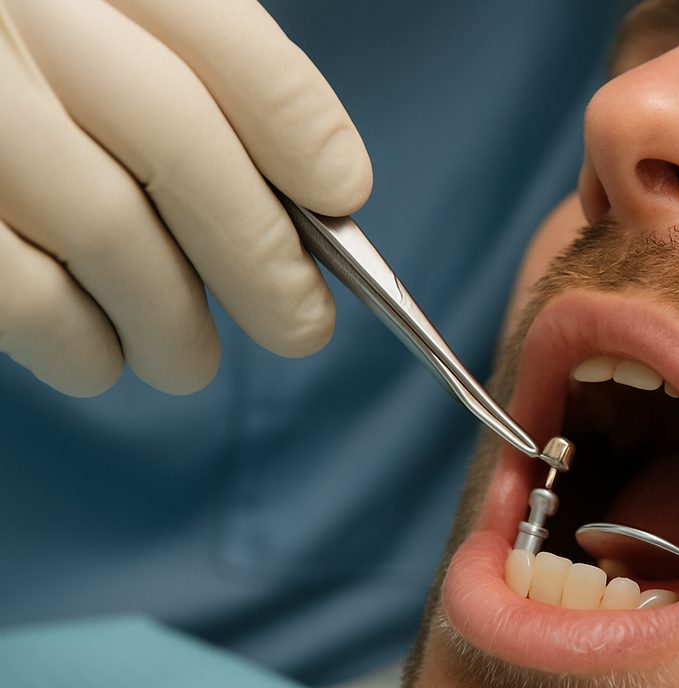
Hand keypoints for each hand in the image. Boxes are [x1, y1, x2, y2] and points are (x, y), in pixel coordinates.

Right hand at [0, 0, 371, 395]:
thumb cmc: (30, 72)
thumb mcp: (105, 33)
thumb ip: (193, 84)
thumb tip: (314, 202)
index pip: (216, 38)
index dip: (296, 125)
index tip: (343, 198)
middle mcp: (17, 18)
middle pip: (177, 143)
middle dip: (260, 258)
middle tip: (301, 327)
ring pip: (106, 231)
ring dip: (174, 322)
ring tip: (189, 359)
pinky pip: (21, 296)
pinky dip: (82, 346)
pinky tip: (102, 357)